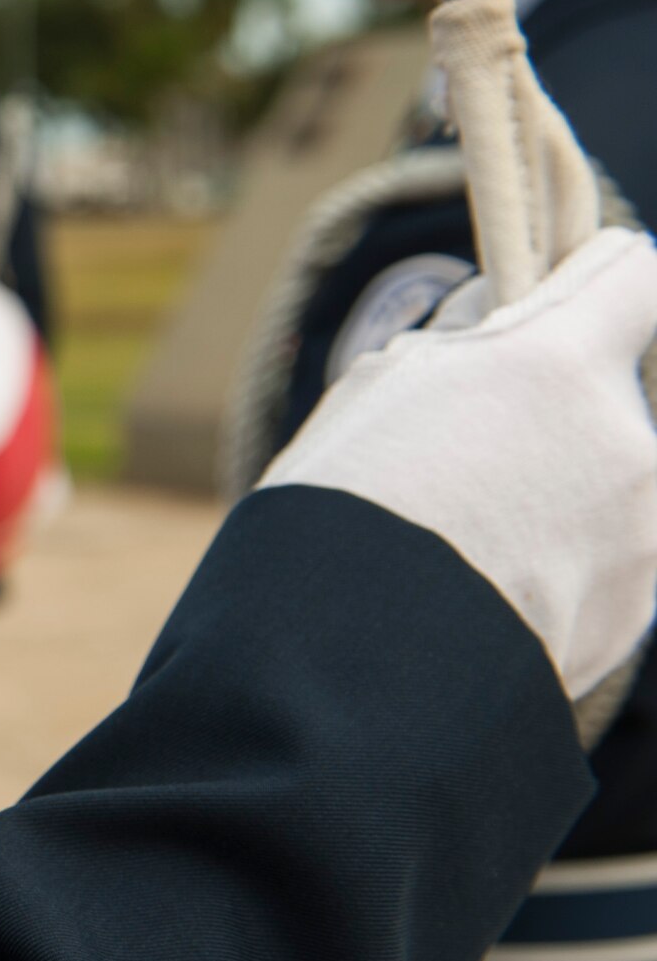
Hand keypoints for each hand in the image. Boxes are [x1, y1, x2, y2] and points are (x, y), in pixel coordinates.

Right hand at [262, 227, 656, 697]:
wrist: (348, 685)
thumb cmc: (335, 524)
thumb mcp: (371, 397)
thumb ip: (454, 346)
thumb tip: (493, 320)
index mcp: (555, 365)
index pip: (633, 275)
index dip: (595, 280)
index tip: (567, 298)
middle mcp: (626, 439)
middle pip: (606, 394)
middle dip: (552, 414)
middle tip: (463, 462)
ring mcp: (646, 534)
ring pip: (611, 481)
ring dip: (559, 496)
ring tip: (463, 549)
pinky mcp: (638, 612)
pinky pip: (612, 558)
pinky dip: (562, 567)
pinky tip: (485, 600)